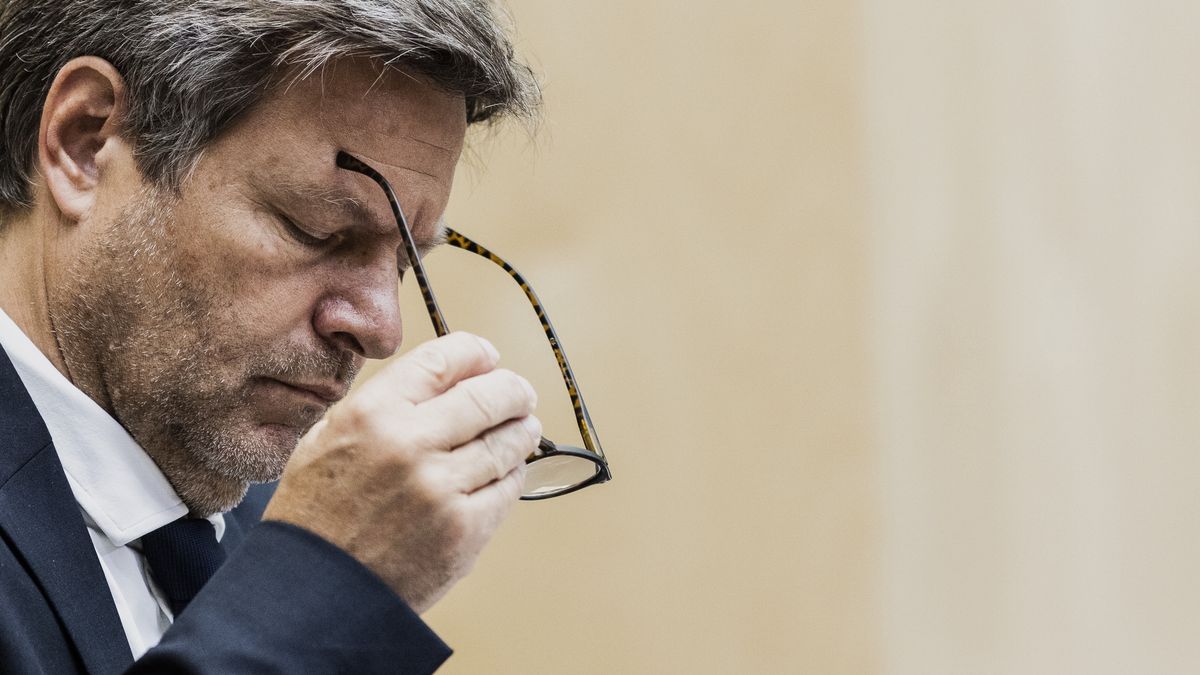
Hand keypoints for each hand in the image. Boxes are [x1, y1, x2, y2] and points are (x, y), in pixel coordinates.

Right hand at [262, 331, 539, 612]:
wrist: (312, 593)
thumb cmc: (318, 515)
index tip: (488, 359)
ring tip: (522, 430)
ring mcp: (441, 489)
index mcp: (371, 413)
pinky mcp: (464, 530)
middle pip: (491, 396)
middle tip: (519, 395)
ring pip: (509, 442)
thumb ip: (387, 404)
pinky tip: (504, 471)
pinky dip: (512, 474)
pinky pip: (508, 487)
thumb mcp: (330, 438)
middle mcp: (408, 444)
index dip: (477, 354)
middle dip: (513, 391)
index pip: (445, 359)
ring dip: (522, 431)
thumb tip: (451, 378)